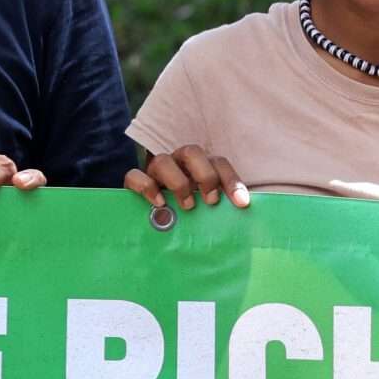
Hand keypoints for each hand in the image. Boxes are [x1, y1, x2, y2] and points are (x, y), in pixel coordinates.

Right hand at [125, 146, 249, 213]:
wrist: (155, 226)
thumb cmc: (189, 217)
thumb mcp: (208, 212)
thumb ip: (223, 209)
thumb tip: (244, 214)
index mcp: (199, 168)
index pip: (218, 163)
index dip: (232, 180)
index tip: (242, 203)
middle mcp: (178, 164)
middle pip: (191, 152)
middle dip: (205, 175)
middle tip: (211, 201)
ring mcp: (155, 172)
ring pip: (162, 160)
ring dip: (178, 182)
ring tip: (188, 206)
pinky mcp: (135, 184)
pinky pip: (135, 176)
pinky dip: (147, 187)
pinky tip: (159, 204)